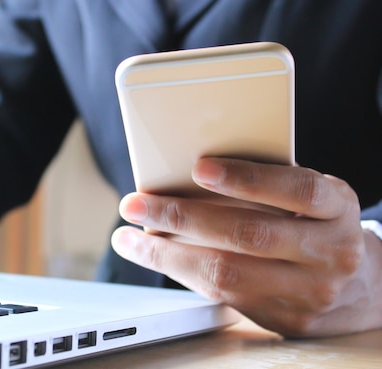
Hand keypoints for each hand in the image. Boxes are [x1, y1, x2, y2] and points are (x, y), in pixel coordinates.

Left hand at [111, 157, 381, 336]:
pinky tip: (156, 258)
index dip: (247, 178)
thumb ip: (267, 188)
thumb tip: (188, 176)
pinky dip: (182, 274)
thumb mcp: (309, 199)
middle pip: (249, 234)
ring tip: (129, 237)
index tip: (198, 168)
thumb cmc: (318, 227)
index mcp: (337, 208)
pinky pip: (224, 296)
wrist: (362, 288)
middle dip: (181, 217)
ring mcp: (310, 291)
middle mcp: (329, 251)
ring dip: (167, 254)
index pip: (296, 189)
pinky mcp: (287, 319)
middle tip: (135, 204)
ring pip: (228, 273)